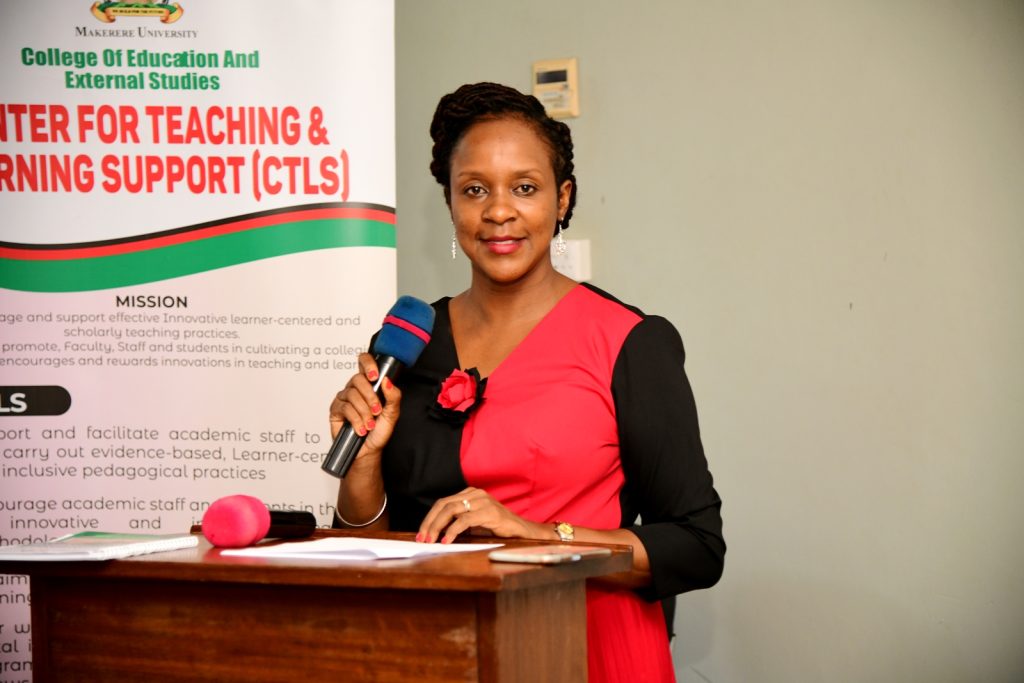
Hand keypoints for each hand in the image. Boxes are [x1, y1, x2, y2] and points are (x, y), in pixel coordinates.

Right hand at [328, 353, 401, 465]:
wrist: (369, 450)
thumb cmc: (379, 431)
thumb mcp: (392, 413)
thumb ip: (393, 396)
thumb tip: (387, 381)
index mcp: (370, 385)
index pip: (364, 362)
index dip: (368, 364)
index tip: (375, 376)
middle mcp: (356, 389)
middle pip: (358, 379)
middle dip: (370, 396)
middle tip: (377, 410)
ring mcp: (344, 398)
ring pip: (352, 394)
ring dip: (364, 411)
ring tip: (370, 424)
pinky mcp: (335, 410)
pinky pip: (344, 407)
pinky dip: (356, 419)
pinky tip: (361, 428)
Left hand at [416, 487, 549, 543]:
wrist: (523, 530)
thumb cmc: (498, 528)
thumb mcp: (475, 522)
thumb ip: (458, 521)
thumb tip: (435, 533)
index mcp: (470, 494)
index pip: (443, 503)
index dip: (429, 518)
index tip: (421, 533)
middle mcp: (475, 494)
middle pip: (444, 505)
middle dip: (430, 523)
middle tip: (422, 538)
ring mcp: (482, 501)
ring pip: (451, 510)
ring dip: (437, 527)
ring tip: (431, 541)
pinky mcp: (489, 512)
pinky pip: (465, 520)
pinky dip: (452, 531)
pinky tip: (446, 541)